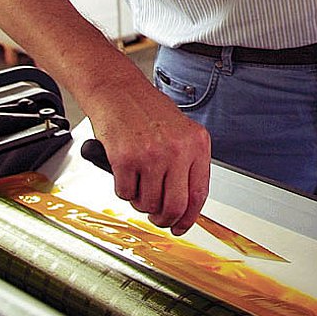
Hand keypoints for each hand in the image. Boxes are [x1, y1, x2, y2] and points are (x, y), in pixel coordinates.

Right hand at [83, 79, 211, 235]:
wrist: (117, 89)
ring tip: (137, 182)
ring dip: (140, 202)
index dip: (189, 217)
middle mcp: (178, 149)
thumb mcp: (179, 132)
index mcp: (197, 143)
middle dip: (164, 219)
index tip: (181, 226)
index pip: (199, 194)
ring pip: (148, 203)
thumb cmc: (145, 110)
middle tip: (156, 217)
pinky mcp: (125, 159)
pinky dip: (123, 190)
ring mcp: (152, 155)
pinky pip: (125, 193)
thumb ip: (185, 164)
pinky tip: (124, 172)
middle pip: (175, 206)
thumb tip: (185, 204)